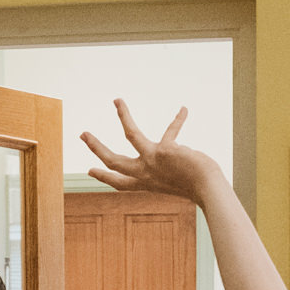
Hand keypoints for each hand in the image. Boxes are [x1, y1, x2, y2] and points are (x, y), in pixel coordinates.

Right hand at [83, 101, 222, 202]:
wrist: (207, 189)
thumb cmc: (197, 188)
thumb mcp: (178, 182)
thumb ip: (174, 168)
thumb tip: (180, 149)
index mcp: (146, 184)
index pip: (121, 183)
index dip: (104, 177)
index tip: (90, 170)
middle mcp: (145, 174)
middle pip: (113, 161)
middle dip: (96, 147)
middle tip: (83, 134)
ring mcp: (152, 162)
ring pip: (131, 134)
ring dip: (123, 115)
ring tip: (117, 100)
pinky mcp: (163, 150)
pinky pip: (171, 129)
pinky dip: (179, 119)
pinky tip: (184, 109)